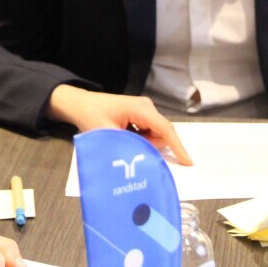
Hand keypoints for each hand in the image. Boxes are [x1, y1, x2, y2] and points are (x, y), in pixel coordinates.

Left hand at [46, 85, 192, 164]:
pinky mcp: (140, 115)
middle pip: (161, 133)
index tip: (188, 162)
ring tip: (122, 139)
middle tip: (127, 145)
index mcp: (140, 109)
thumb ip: (128, 146)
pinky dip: (140, 140)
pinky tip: (125, 138)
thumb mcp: (107, 134)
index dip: (177, 146)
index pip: (164, 129)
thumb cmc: (90, 115)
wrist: (79, 104)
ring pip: (155, 134)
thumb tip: (143, 161)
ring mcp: (144, 110)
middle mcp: (146, 107)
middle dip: (151, 145)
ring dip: (144, 143)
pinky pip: (148, 132)